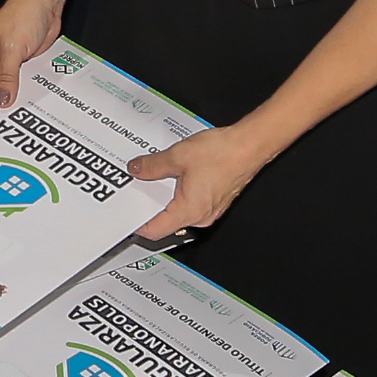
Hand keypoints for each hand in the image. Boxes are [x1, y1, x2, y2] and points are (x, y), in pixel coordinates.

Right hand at [0, 0, 66, 107]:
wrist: (46, 3)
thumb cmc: (23, 13)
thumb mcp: (13, 49)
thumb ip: (6, 77)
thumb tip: (1, 101)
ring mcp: (1, 64)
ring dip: (3, 99)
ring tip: (8, 115)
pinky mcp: (17, 66)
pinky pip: (13, 85)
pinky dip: (17, 93)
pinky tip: (23, 102)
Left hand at [122, 123, 273, 239]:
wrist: (250, 145)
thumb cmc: (223, 153)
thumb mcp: (178, 156)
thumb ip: (153, 165)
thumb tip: (138, 169)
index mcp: (189, 211)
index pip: (155, 230)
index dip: (137, 224)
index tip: (126, 215)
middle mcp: (200, 216)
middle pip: (165, 222)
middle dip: (148, 206)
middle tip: (134, 190)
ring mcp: (209, 210)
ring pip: (178, 211)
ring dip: (164, 197)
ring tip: (152, 178)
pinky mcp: (215, 200)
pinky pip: (190, 203)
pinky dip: (178, 193)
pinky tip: (173, 175)